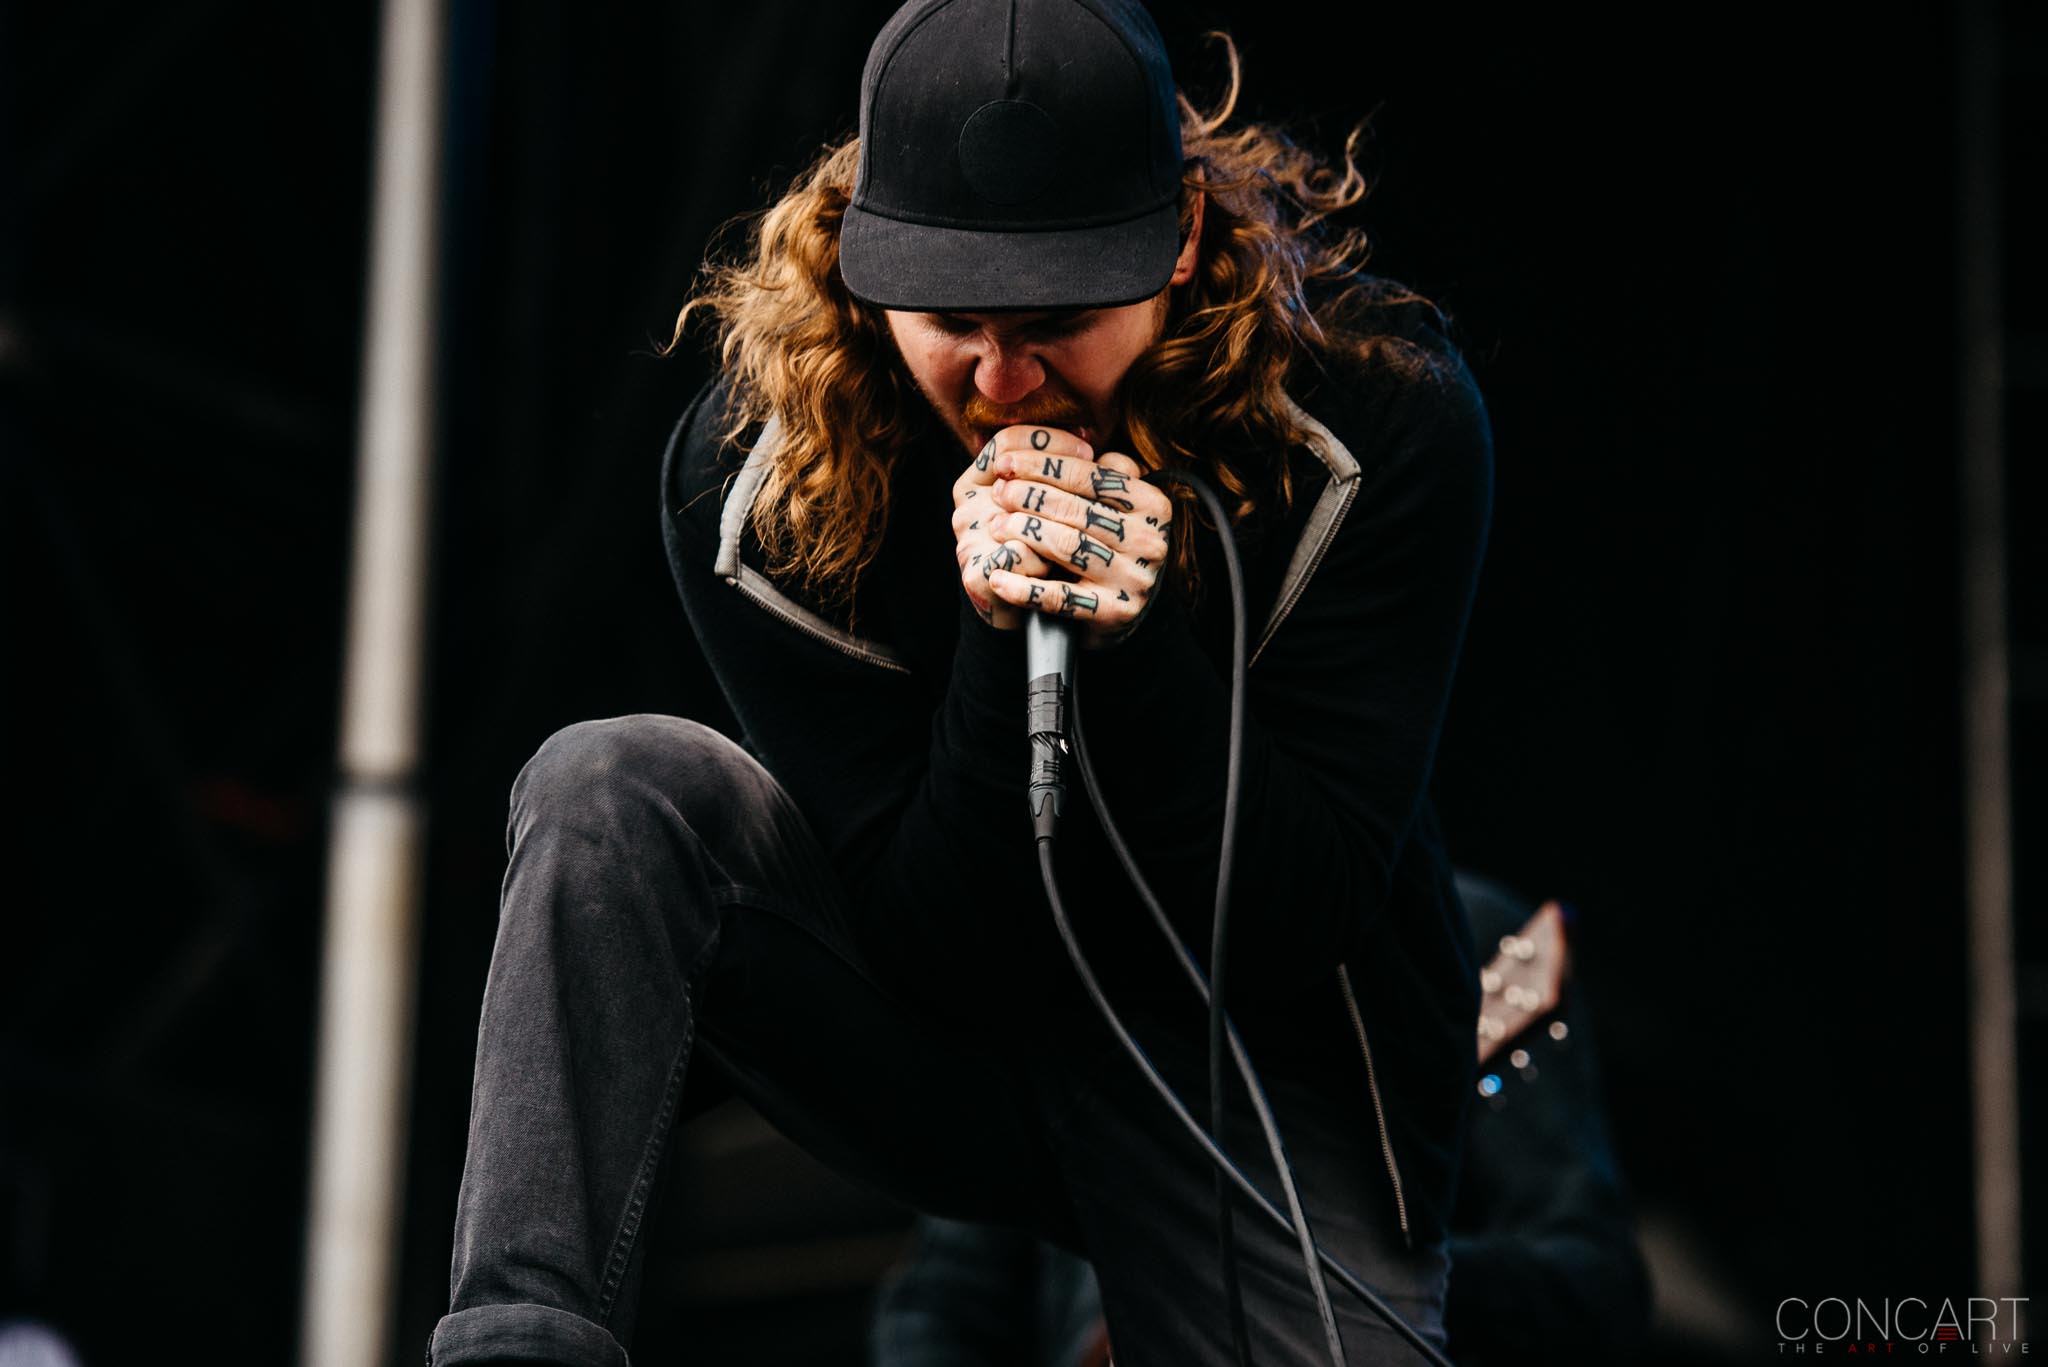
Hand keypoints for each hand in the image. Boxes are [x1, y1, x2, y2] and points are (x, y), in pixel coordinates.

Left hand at [953, 424, 1172, 643]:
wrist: (1123, 607)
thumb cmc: (1109, 542)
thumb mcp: (1115, 502)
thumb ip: (1100, 471)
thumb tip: (1073, 432)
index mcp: (1153, 504)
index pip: (1090, 475)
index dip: (1043, 465)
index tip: (1005, 462)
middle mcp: (1150, 540)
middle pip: (1075, 509)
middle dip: (1028, 497)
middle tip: (998, 493)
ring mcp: (1134, 578)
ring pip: (1066, 546)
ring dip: (1022, 533)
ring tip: (995, 526)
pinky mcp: (1114, 612)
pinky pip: (1060, 597)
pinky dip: (1023, 588)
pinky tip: (998, 578)